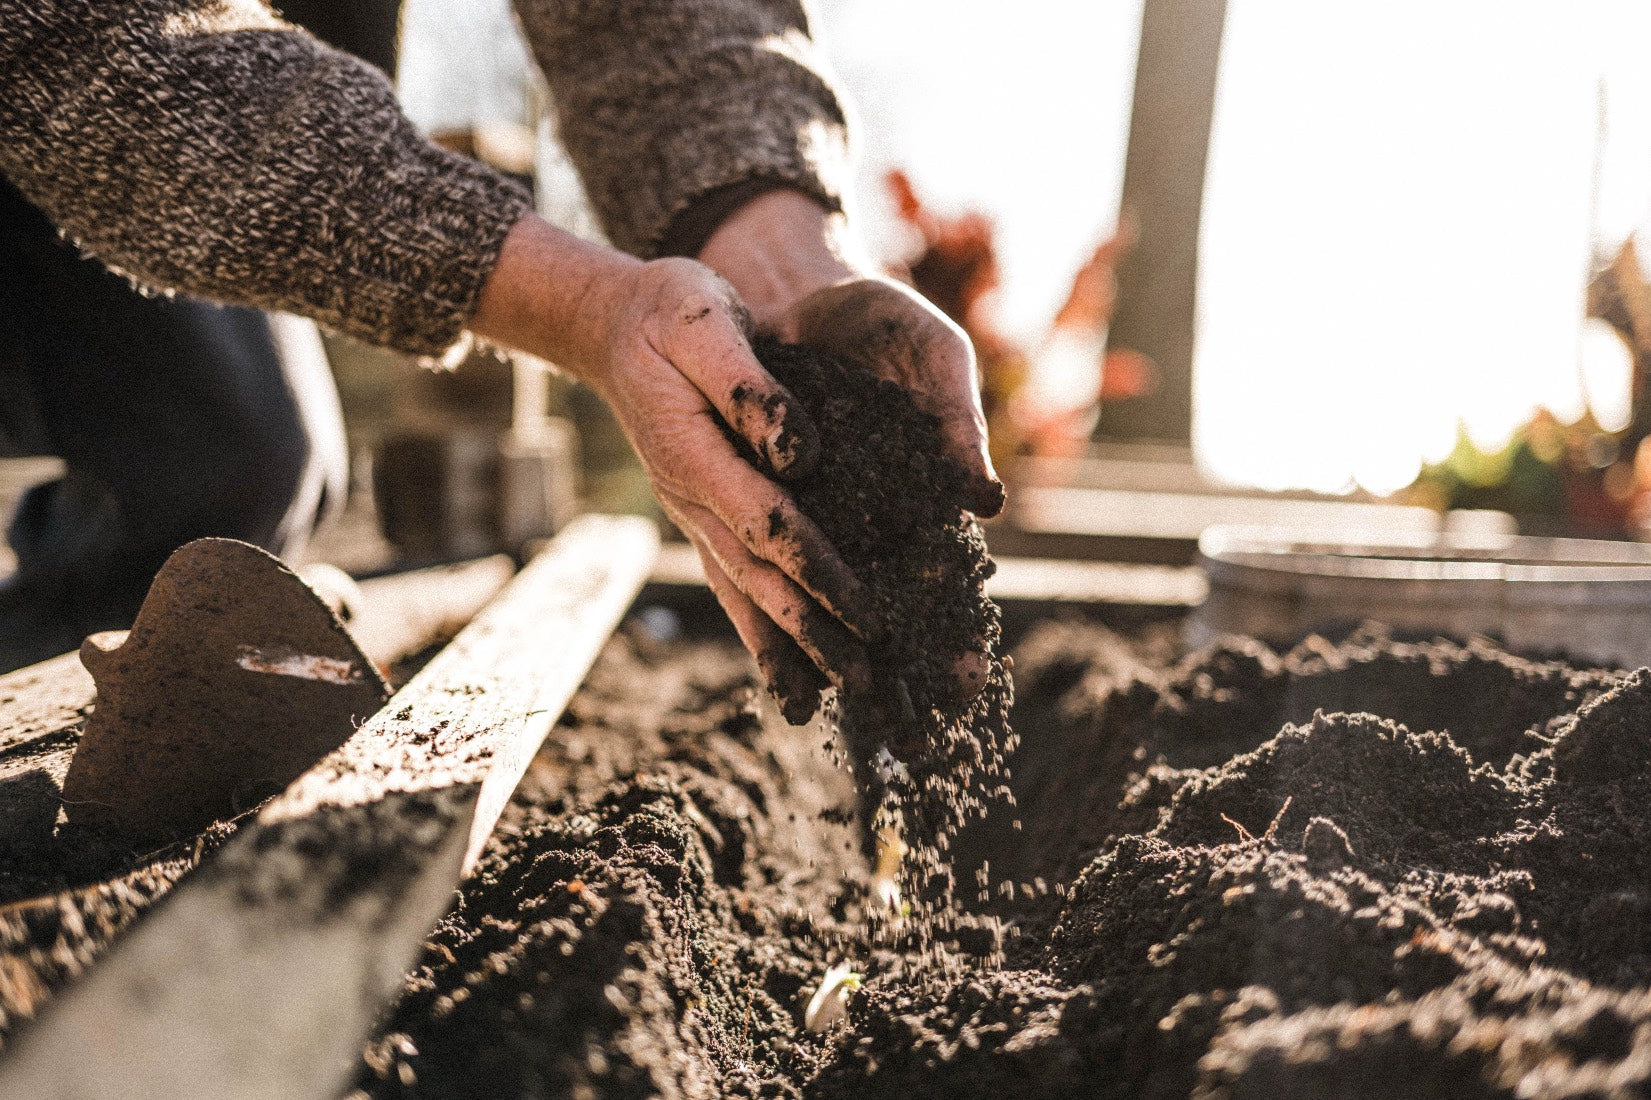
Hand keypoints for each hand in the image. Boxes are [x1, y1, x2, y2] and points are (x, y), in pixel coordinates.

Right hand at [469, 215, 873, 721]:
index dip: (818, 569)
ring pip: (742, 590)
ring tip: (837, 693)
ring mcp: (690, 510)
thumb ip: (750, 389)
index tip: (865, 610)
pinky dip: (758, 625)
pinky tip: (786, 664)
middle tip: (868, 682)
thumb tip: (799, 455)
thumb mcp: (706, 321)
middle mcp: (690, 496)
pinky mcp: (700, 509)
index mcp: (695, 453)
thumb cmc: (668, 310)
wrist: (613, 321)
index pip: (767, 523)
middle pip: (758, 577)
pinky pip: (730, 577)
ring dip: (789, 644)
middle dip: (814, 631)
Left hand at [699, 191, 1003, 709]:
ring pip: (835, 603)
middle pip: (897, 610)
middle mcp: (881, 518)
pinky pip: (773, 570)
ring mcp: (828, 518)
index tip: (966, 689)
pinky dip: (774, 620)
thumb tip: (985, 504)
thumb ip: (957, 426)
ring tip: (846, 721)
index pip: (953, 576)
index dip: (960, 632)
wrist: (798, 295)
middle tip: (916, 737)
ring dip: (842, 661)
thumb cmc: (885, 325)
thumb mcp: (933, 360)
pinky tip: (777, 675)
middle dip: (908, 672)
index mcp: (930, 491)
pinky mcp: (776, 507)